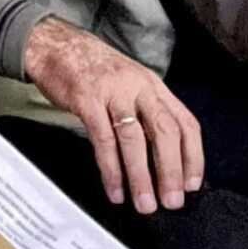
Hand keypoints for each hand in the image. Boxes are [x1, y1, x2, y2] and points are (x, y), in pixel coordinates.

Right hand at [23, 17, 203, 213]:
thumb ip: (145, 111)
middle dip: (172, 171)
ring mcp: (113, 92)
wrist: (54, 44)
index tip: (193, 184)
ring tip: (144, 204)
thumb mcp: (129, 83)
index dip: (193, 156)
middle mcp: (138, 87)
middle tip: (172, 201)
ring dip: (141, 176)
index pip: (185, 122)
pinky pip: (103, 140)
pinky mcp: (87, 99)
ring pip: (135, 139)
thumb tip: (161, 156)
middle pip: (165, 131)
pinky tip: (114, 190)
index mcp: (153, 86)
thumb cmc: (92, 68)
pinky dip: (111, 169)